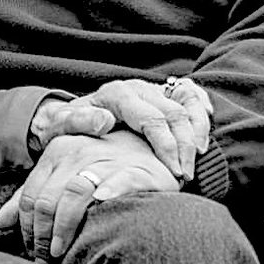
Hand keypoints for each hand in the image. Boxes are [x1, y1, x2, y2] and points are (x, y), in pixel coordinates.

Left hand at [0, 132, 176, 262]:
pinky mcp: (136, 170)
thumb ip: (34, 195)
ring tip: (60, 252)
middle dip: (40, 236)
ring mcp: (107, 159)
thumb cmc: (104, 166)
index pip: (30, 196)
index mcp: (58, 151)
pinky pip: (119, 182)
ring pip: (74, 193)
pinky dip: (108, 194)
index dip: (26, 229)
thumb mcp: (65, 174)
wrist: (151, 148)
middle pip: (47, 200)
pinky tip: (101, 207)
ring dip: (64, 227)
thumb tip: (1, 221)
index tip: (31, 251)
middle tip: (44, 261)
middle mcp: (78, 151)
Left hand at [32, 78, 212, 180]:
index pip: (152, 119)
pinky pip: (190, 94)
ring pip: (186, 104)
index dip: (167, 146)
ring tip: (198, 160)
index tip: (175, 172)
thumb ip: (78, 122)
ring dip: (197, 132)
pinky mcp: (160, 94)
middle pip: (174, 113)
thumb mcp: (61, 125)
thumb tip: (105, 122)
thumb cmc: (64, 126)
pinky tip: (202, 135)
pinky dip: (201, 112)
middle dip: (185, 146)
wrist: (65, 117)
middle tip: (188, 176)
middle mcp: (138, 88)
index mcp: (117, 94)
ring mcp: (151, 89)